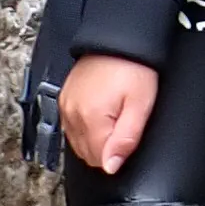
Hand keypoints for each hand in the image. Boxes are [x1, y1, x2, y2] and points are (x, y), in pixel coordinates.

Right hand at [61, 52, 158, 174]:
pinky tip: (100, 114)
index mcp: (90, 118)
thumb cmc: (134, 68)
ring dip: (95, 139)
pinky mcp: (64, 99)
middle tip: (124, 123)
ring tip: (114, 116)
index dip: (118, 154)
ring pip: (78, 142)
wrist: (118, 38)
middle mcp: (72, 114)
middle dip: (107, 147)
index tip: (129, 137)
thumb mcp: (141, 105)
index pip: (99, 160)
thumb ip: (126, 139)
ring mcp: (66, 106)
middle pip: (88, 154)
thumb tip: (111, 167)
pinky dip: (85, 127)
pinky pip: (72, 127)